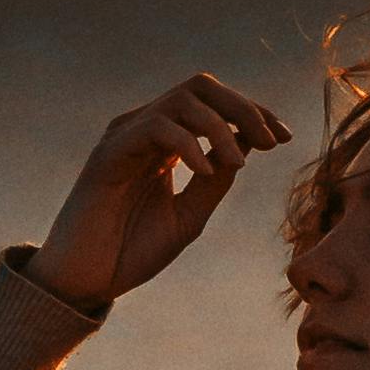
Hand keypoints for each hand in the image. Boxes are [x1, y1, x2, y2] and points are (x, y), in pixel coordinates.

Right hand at [29, 71, 290, 308]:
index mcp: (165, 142)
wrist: (84, 282)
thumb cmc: (130, 252)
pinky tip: (207, 171)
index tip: (285, 137)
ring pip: (182, 100)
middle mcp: (144, 129)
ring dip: (221, 125)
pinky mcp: (108, 153)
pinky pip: (156, 128)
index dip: (253, 113)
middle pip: (200, 87)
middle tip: (271, 139)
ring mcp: (125, 137)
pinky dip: (189, 144)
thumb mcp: (190, 215)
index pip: (213, 105)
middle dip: (243, 107)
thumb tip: (253, 142)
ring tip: (240, 162)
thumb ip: (217, 178)